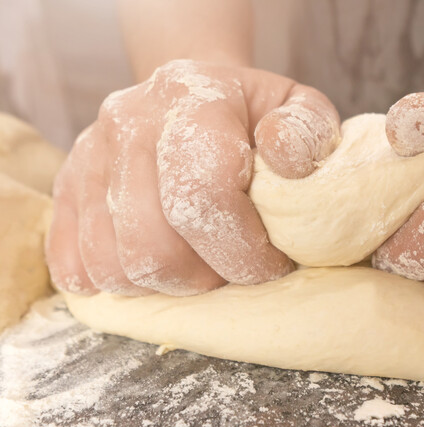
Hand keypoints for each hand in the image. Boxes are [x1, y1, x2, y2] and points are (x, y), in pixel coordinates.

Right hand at [47, 59, 339, 295]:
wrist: (191, 95)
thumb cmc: (254, 115)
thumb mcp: (300, 111)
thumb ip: (306, 133)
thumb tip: (285, 164)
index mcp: (192, 98)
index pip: (203, 194)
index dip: (243, 249)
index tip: (271, 263)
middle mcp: (128, 122)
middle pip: (155, 244)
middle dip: (207, 277)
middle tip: (234, 268)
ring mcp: (90, 156)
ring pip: (117, 264)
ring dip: (169, 284)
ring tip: (201, 264)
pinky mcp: (67, 188)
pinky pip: (78, 266)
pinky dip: (123, 283)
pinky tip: (160, 266)